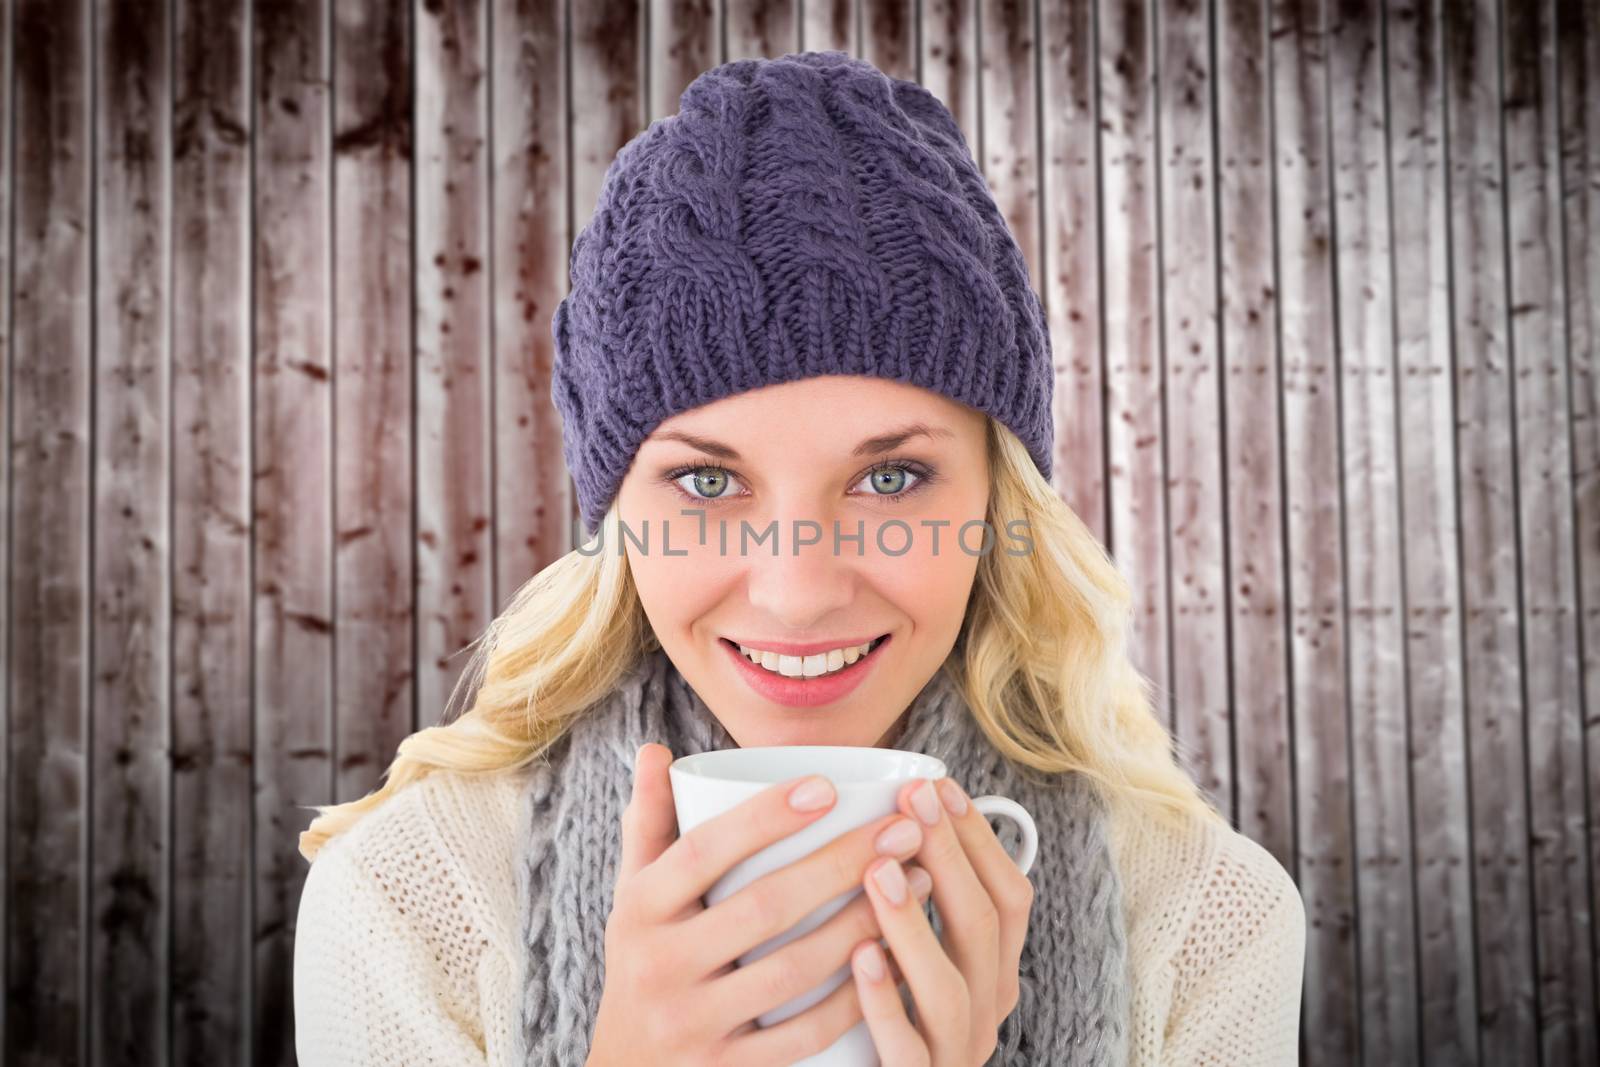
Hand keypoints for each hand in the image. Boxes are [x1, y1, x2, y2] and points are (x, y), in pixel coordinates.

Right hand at [586, 744, 934, 1066]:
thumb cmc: (644, 961)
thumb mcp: (633, 895)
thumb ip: (649, 823)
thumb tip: (657, 748)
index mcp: (639, 910)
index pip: (703, 851)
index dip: (764, 818)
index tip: (827, 787)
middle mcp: (659, 966)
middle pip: (763, 907)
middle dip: (842, 863)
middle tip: (903, 828)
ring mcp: (694, 1025)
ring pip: (793, 971)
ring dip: (864, 923)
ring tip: (918, 882)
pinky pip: (804, 1035)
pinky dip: (855, 998)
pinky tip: (899, 959)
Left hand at [847, 776, 1035, 1064]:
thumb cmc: (888, 1019)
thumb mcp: (917, 958)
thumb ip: (919, 901)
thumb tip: (895, 815)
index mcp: (994, 970)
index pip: (1009, 897)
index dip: (978, 839)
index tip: (939, 785)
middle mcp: (985, 1008)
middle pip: (983, 927)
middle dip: (948, 855)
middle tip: (910, 801)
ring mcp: (954, 1050)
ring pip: (950, 987)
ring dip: (914, 923)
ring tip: (878, 870)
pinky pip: (907, 1048)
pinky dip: (884, 1001)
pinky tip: (858, 957)